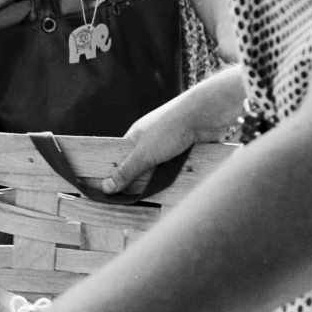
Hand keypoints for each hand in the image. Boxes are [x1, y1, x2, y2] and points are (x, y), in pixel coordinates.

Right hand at [103, 95, 224, 193]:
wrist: (206, 114)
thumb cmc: (171, 128)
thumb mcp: (144, 155)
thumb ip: (126, 172)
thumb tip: (105, 189)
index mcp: (136, 136)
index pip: (123, 160)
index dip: (120, 175)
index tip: (118, 194)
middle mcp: (153, 139)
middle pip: (144, 166)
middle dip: (145, 179)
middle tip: (141, 197)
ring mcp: (172, 144)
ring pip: (164, 168)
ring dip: (166, 177)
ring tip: (165, 191)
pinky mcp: (189, 148)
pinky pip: (182, 166)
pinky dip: (182, 173)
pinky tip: (182, 182)